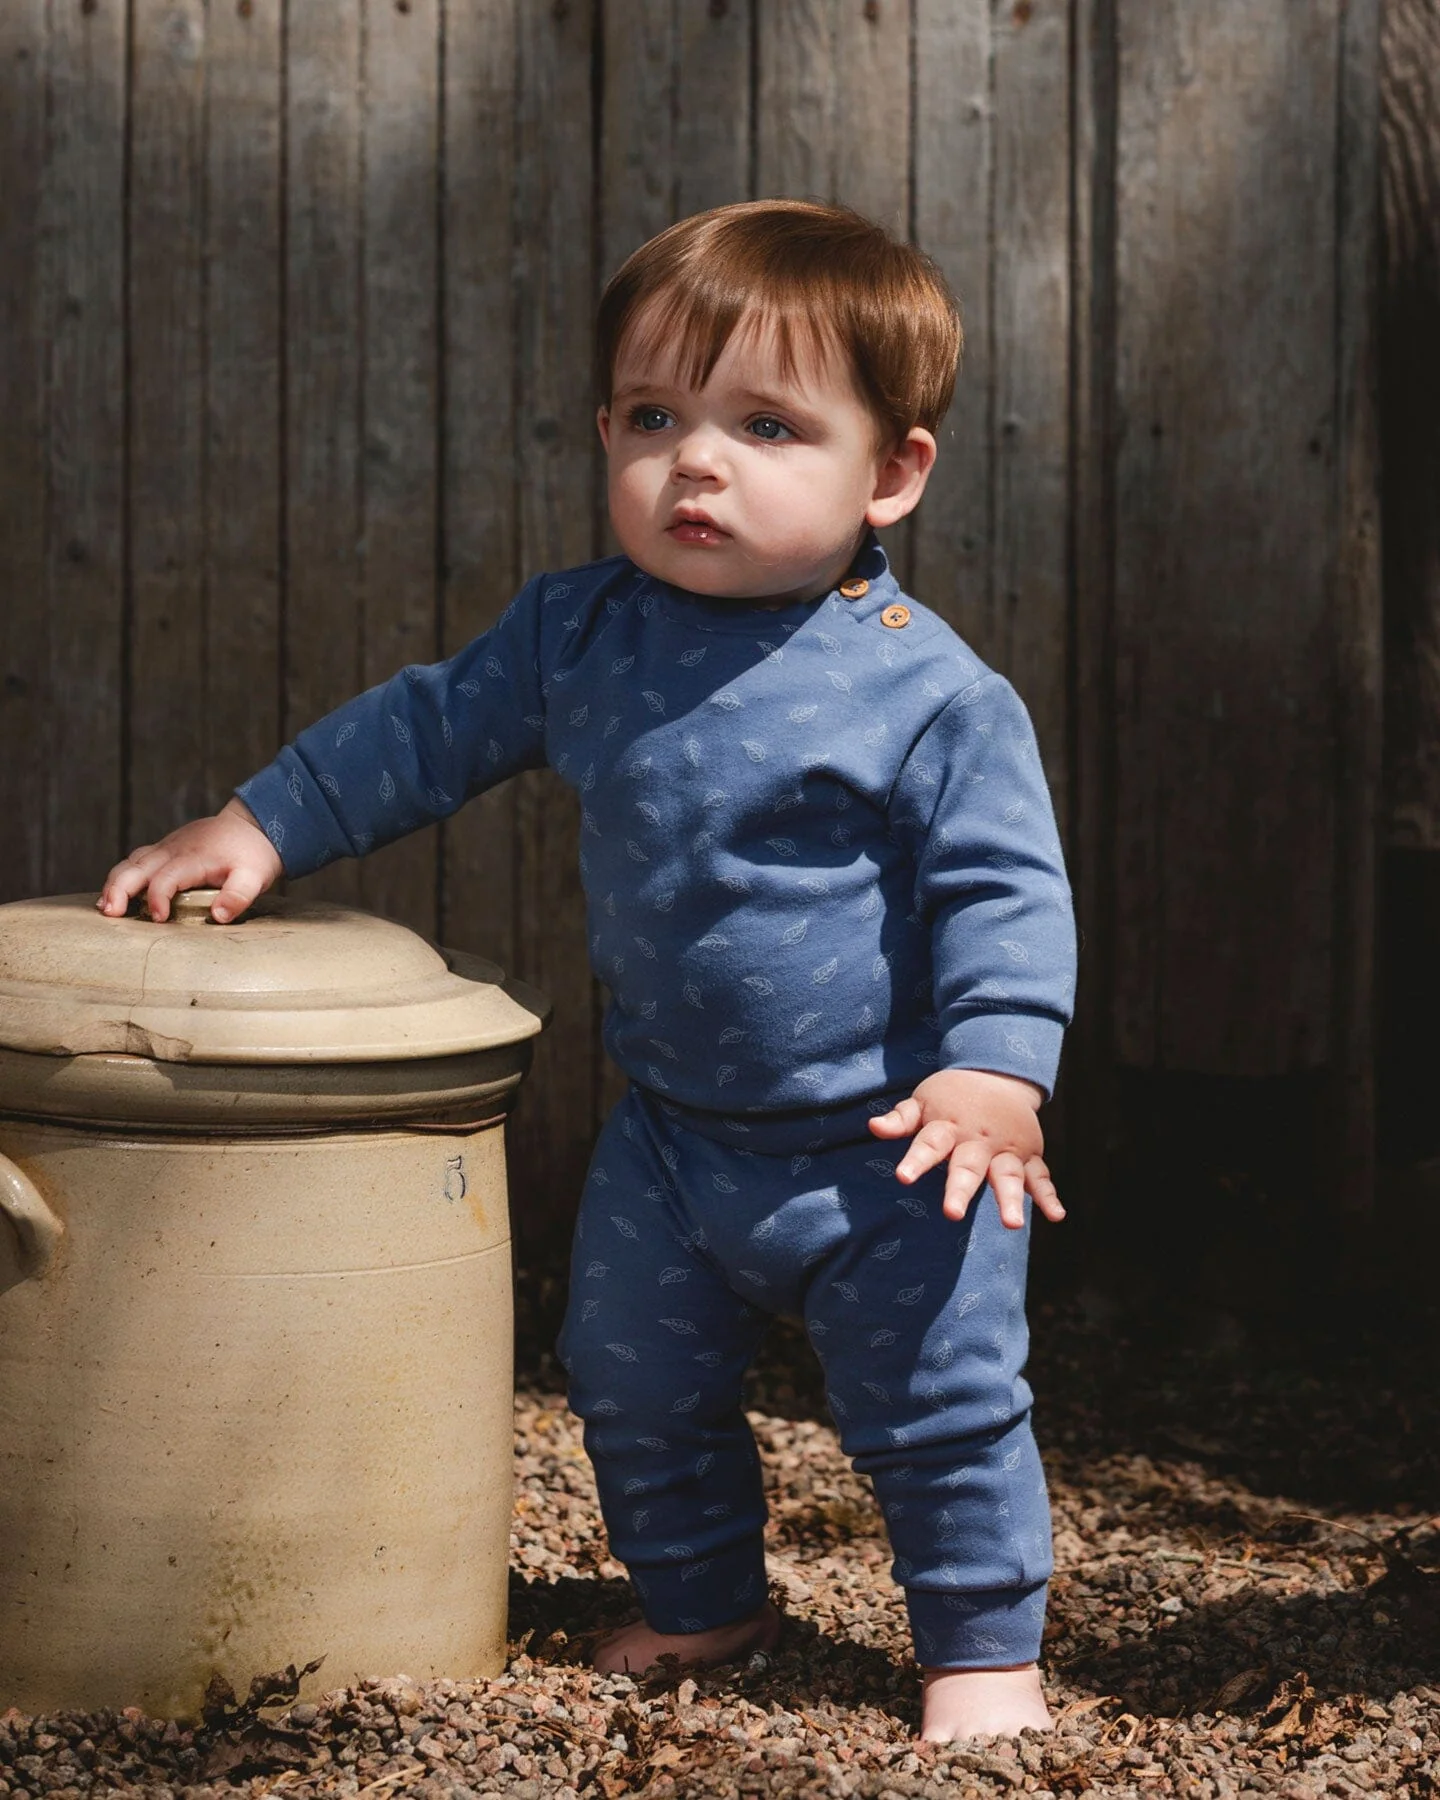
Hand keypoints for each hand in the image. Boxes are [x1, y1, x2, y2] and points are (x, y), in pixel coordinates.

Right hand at [97, 798, 282, 923]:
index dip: (158, 899)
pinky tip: (114, 895)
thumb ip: (238, 896)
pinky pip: (136, 861)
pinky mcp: (164, 849)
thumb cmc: (253, 854)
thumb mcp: (254, 877)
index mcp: (193, 858)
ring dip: (114, 884)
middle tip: (110, 914)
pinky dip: (122, 877)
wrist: (253, 824)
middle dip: (119, 890)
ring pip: (130, 863)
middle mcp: (173, 850)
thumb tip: (219, 916)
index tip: (158, 919)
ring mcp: (166, 848)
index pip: (166, 878)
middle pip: (136, 868)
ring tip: (105, 908)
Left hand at [867, 1068, 1062, 1228]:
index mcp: (949, 1127)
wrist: (997, 1074)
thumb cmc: (951, 1096)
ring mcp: (1006, 1150)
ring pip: (1008, 1176)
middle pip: (969, 1167)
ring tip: (1011, 1224)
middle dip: (960, 1189)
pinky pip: (1040, 1177)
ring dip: (1010, 1199)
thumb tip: (872, 1128)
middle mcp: (978, 1141)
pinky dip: (1049, 1196)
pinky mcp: (1028, 1156)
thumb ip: (900, 1119)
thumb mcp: (922, 1101)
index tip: (903, 1177)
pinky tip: (1056, 1216)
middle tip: (951, 1214)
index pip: (929, 1145)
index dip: (916, 1161)